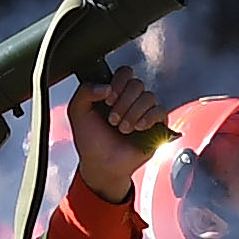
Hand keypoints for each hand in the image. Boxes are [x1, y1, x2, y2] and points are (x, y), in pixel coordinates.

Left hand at [69, 68, 168, 199]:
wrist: (103, 164)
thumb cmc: (92, 141)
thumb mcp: (77, 112)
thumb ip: (85, 91)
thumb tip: (106, 86)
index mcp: (114, 93)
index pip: (125, 73)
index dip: (118, 82)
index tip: (108, 99)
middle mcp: (131, 100)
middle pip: (137, 84)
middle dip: (124, 102)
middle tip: (113, 119)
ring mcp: (145, 111)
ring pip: (149, 97)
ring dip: (133, 113)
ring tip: (123, 128)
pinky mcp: (158, 125)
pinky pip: (161, 111)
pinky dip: (149, 118)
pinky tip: (138, 128)